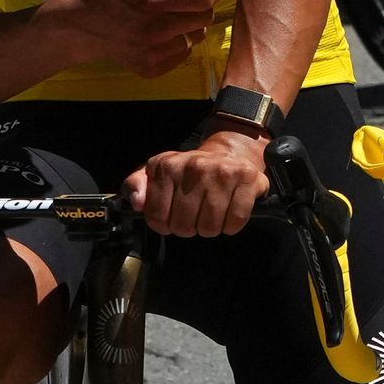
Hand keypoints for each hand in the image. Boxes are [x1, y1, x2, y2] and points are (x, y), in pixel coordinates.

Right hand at [48, 0, 222, 77]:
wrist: (79, 27)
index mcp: (149, 0)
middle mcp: (154, 30)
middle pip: (205, 17)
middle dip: (200, 4)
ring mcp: (153, 53)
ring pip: (197, 35)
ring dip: (190, 23)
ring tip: (167, 14)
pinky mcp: (151, 68)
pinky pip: (184, 53)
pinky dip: (178, 41)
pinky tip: (159, 32)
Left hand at [124, 127, 269, 237]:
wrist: (230, 154)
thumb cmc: (190, 172)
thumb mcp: (157, 173)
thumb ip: (136, 185)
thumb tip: (137, 202)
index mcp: (167, 166)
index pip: (157, 216)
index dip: (164, 225)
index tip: (171, 219)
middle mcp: (194, 167)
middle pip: (184, 226)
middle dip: (188, 228)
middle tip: (193, 218)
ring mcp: (222, 172)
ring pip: (209, 227)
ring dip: (210, 229)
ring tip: (210, 216)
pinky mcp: (247, 179)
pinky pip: (234, 221)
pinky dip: (230, 226)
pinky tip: (227, 215)